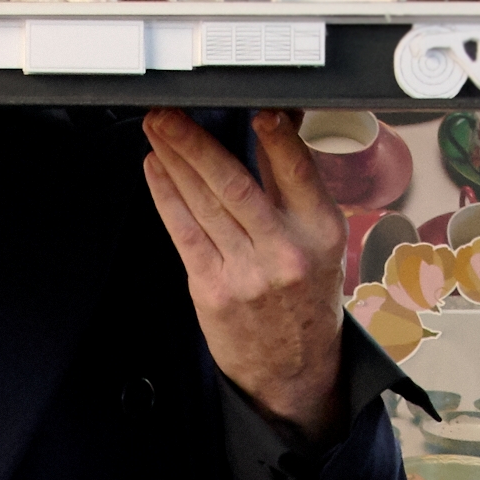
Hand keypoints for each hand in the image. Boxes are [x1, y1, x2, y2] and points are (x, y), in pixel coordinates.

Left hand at [140, 110, 349, 433]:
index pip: (296, 171)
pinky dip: (167, 197)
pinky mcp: (215, 290)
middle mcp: (285, 250)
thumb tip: (274, 130)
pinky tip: (156, 172)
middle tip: (171, 114)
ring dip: (175, 162)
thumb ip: (295, 191)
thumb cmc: (306, 301)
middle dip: (195, 144)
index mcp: (320, 231)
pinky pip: (185, 233)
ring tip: (158, 131)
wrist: (294, 370)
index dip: (275, 138)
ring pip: (204, 204)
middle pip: (234, 184)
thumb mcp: (323, 245)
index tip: (256, 109)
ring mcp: (247, 272)